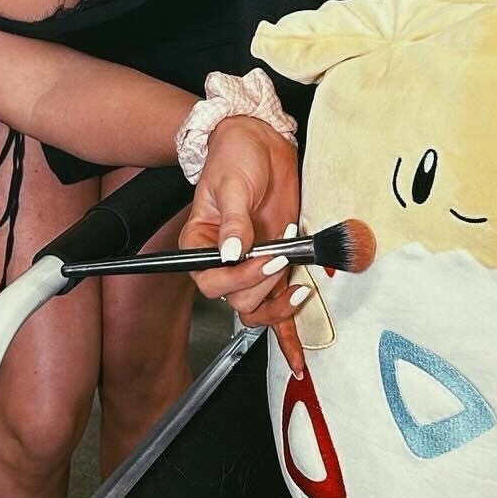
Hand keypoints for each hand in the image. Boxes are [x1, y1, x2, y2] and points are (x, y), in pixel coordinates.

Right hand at [179, 115, 304, 341]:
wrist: (261, 141)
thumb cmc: (236, 156)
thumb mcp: (233, 184)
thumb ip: (233, 220)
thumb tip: (232, 252)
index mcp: (199, 245)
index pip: (210, 279)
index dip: (238, 277)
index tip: (262, 258)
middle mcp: (222, 262)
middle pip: (236, 299)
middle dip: (263, 285)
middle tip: (282, 256)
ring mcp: (250, 267)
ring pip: (257, 309)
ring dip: (278, 305)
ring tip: (297, 285)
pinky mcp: (275, 267)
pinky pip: (277, 308)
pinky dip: (288, 333)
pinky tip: (297, 355)